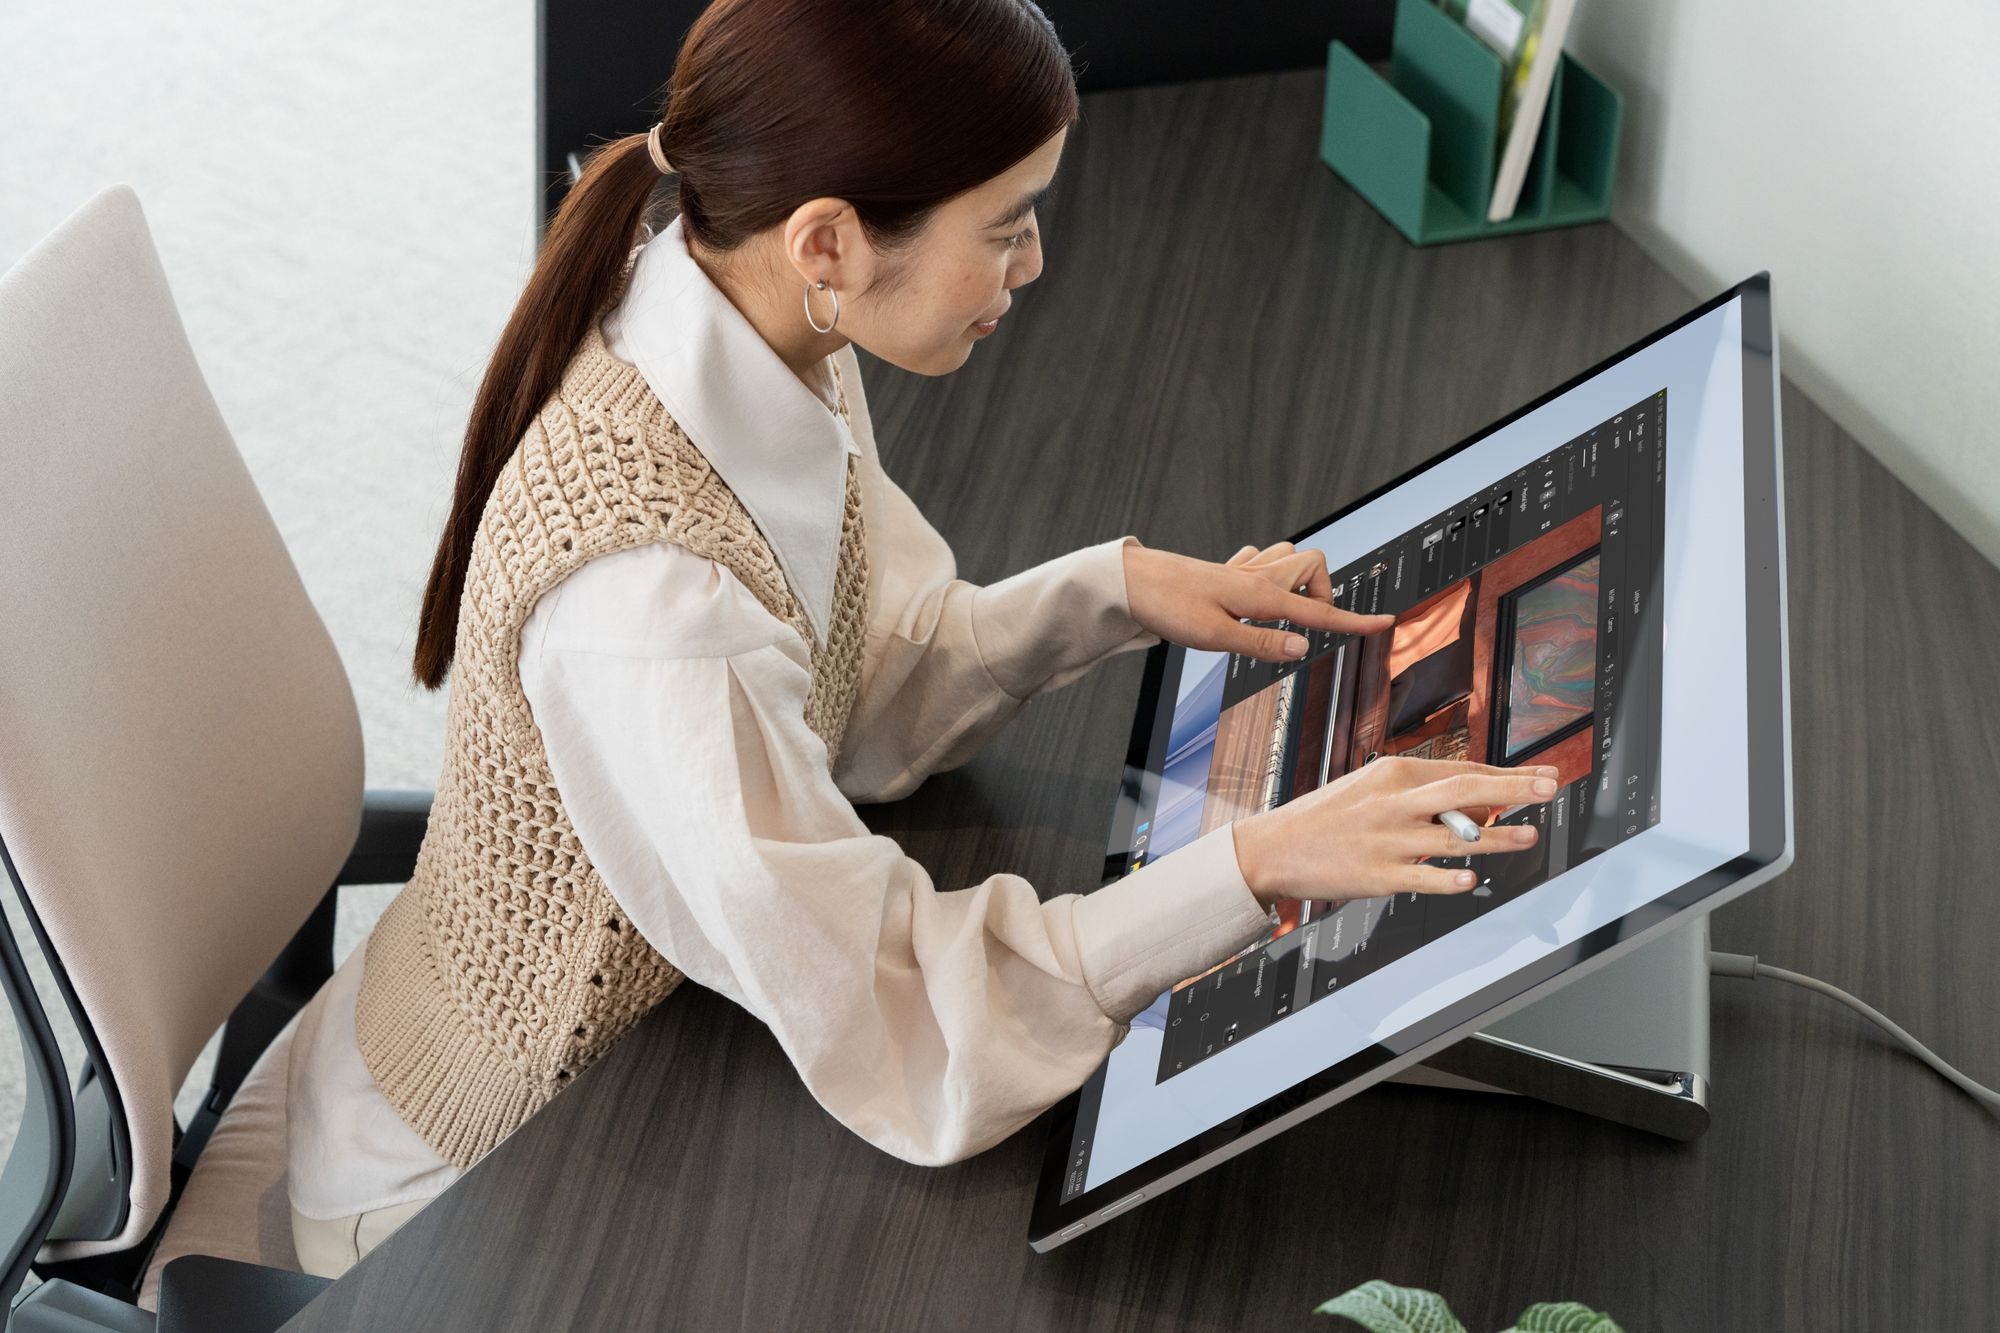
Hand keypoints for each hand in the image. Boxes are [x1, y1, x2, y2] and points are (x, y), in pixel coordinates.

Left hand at [1122, 538, 1394, 661]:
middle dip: (1321, 595)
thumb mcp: (1216, 636)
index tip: (1384, 623)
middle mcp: (1256, 576)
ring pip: (1289, 557)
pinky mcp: (1224, 570)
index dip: (1353, 621)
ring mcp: (1241, 570)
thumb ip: (1262, 643)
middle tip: (1303, 626)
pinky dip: (1269, 575)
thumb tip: (1304, 647)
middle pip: (1314, 566)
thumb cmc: (1168, 606)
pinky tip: (1254, 594)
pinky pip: (1260, 560)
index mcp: (1260, 595)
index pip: (1318, 611)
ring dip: (1297, 582)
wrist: (1131, 583)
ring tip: (1281, 613)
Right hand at [1229, 757, 1561, 906]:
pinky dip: (1450, 879)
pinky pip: (1423, 878)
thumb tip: (1475, 800)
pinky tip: (1473, 879)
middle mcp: (1394, 802)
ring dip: (1498, 836)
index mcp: (1393, 773)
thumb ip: (1419, 792)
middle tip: (1551, 787)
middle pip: (1464, 790)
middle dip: (1512, 788)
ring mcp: (1388, 840)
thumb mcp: (1370, 788)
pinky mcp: (1379, 875)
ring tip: (1530, 835)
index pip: (1462, 770)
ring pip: (1454, 836)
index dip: (1507, 773)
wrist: (1273, 848)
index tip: (1542, 774)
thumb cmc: (1326, 817)